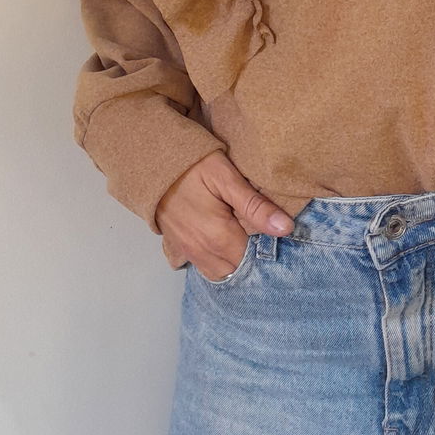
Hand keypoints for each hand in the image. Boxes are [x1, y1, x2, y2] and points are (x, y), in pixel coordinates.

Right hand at [156, 151, 292, 281]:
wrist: (148, 162)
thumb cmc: (190, 166)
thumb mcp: (226, 178)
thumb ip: (255, 206)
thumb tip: (285, 228)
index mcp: (219, 237)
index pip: (255, 261)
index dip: (270, 251)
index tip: (277, 236)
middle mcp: (203, 252)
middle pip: (239, 270)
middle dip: (254, 259)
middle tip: (264, 236)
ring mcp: (188, 252)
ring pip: (221, 273)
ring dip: (235, 263)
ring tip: (246, 240)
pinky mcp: (178, 248)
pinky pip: (202, 267)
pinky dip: (216, 263)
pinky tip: (223, 246)